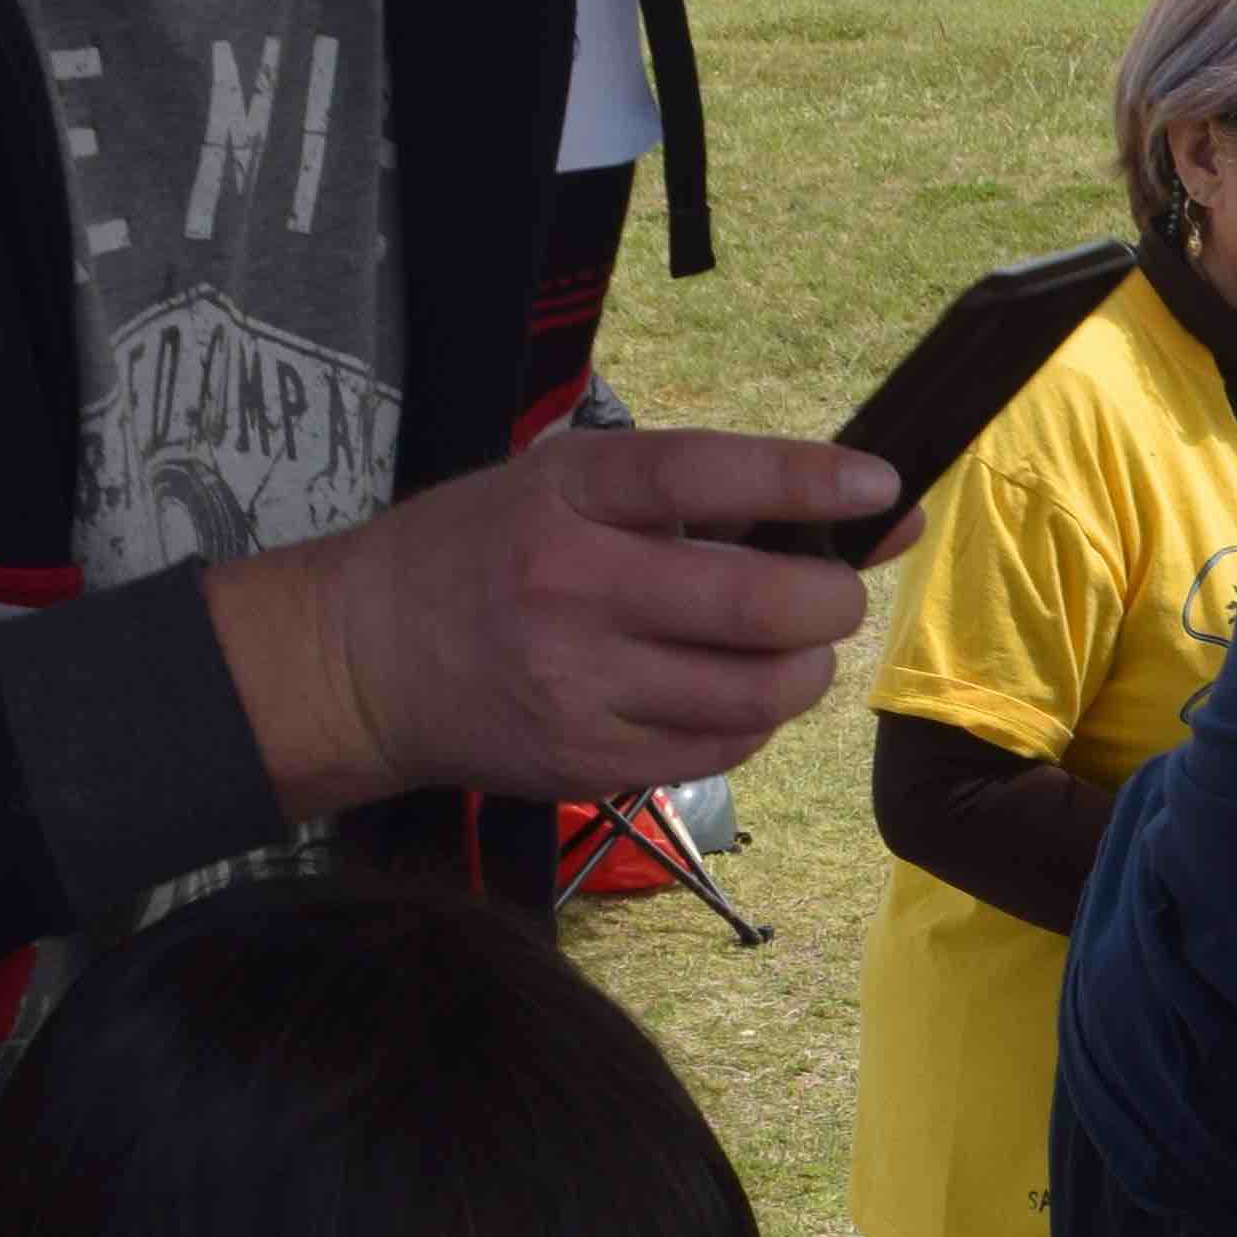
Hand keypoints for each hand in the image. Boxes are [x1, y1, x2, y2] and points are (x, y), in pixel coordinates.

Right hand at [204, 428, 905, 821]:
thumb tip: (875, 505)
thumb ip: (707, 494)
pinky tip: (729, 693)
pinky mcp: (587, 760)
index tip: (877, 484)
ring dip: (804, 669)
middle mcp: (571, 589)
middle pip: (757, 603)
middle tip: (831, 595)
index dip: (804, 481)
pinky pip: (723, 747)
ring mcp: (578, 685)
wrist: (359, 661)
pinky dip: (754, 720)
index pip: (702, 476)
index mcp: (563, 498)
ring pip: (759, 689)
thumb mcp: (565, 488)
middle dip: (829, 601)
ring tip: (787, 648)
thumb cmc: (477, 555)